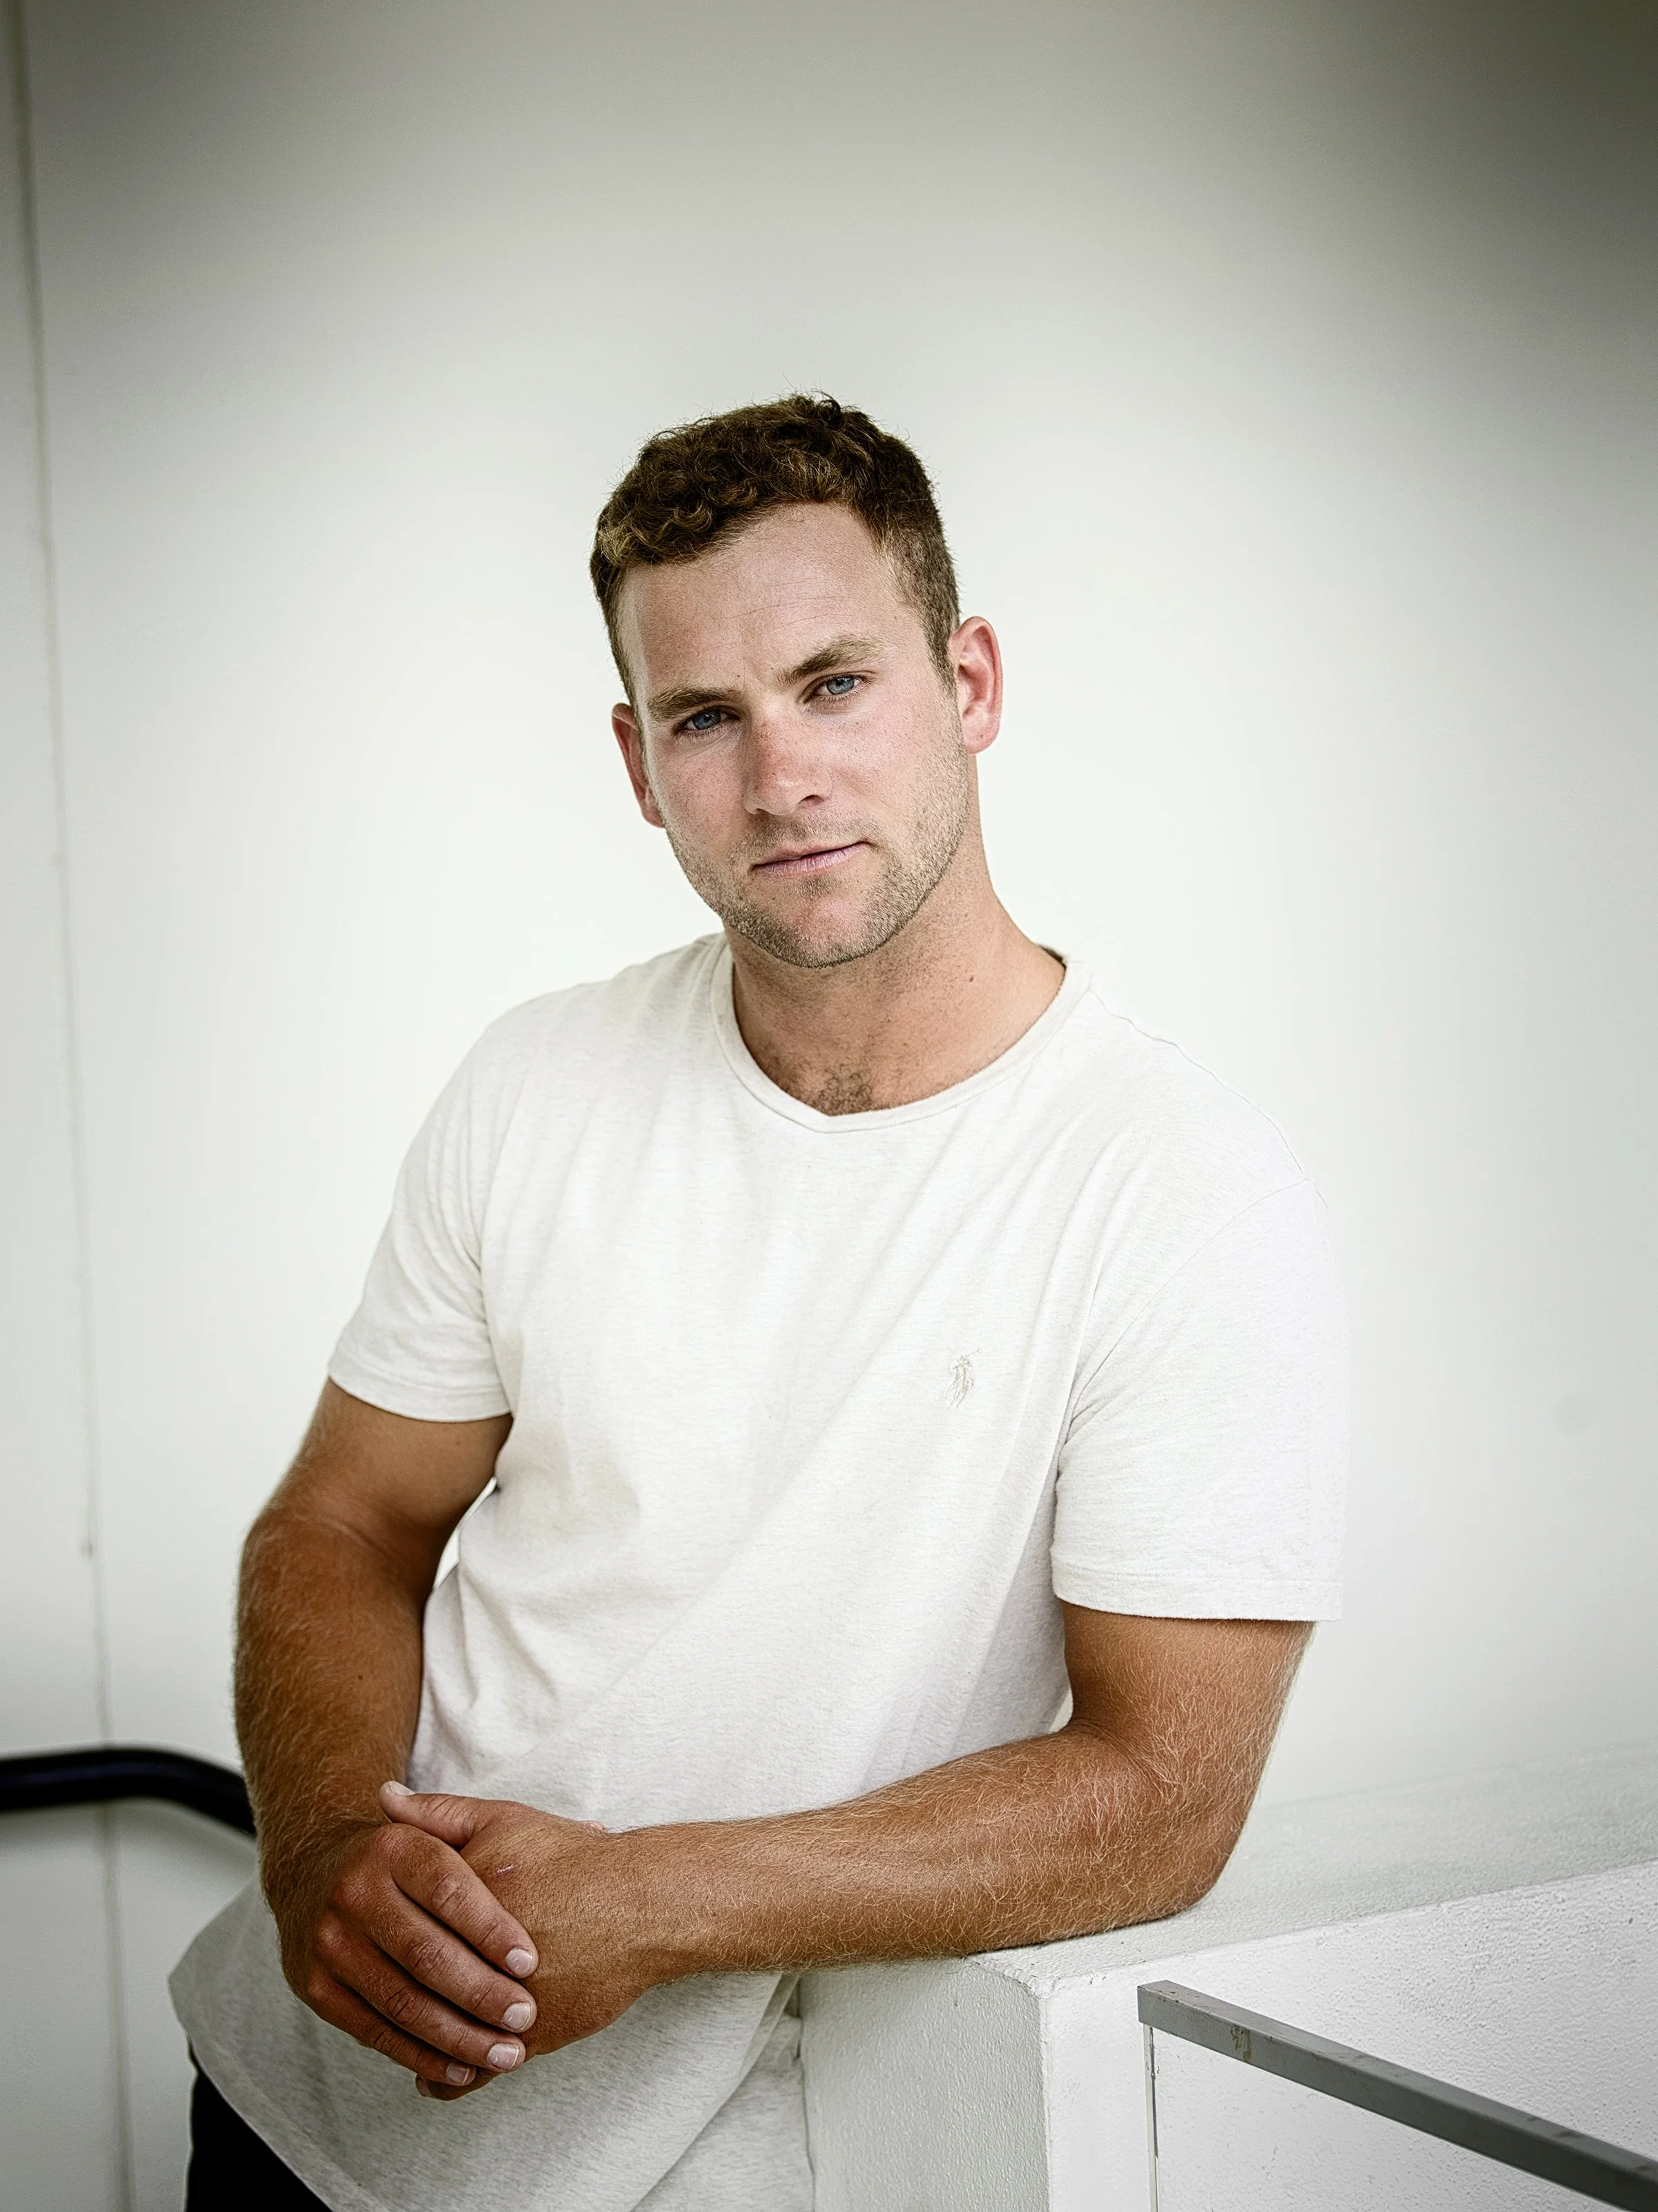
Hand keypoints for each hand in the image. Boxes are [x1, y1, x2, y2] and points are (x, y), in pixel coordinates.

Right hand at [265, 1803, 543, 2094]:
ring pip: (401, 1999)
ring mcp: (331, 1941)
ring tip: (507, 2054)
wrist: (315, 1874)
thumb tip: (595, 1831)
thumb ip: (510, 1839)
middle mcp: (355, 1891)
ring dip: (457, 2036)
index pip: (449, 1890)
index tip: (531, 1962)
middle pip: (425, 1951)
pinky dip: (420, 2053)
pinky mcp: (316, 1987)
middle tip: (525, 2017)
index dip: (491, 1930)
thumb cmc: (404, 1859)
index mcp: (393, 1847)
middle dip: (480, 1992)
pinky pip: (374, 2029)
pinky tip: (463, 2069)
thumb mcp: (445, 1832)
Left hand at [379, 1786, 661, 2099]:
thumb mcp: (504, 1821)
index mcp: (456, 1900)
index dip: (378, 1939)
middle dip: (389, 1992)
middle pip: (411, 1986)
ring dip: (418, 2043)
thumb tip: (382, 1797)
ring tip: (403, 2040)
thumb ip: (438, 1814)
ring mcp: (499, 2002)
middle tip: (372, 1993)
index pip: (394, 1930)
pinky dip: (451, 2079)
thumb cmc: (572, 1858)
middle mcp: (472, 1955)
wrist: (640, 1902)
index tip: (368, 1942)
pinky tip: (434, 2076)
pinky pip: (474, 2072)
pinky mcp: (528, 2036)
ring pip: (438, 2036)